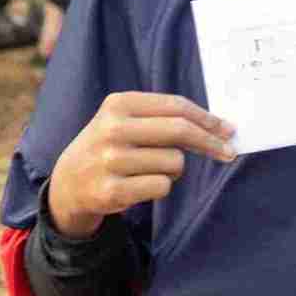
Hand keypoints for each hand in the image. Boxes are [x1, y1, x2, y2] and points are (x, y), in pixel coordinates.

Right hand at [47, 92, 234, 238]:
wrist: (68, 183)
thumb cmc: (112, 145)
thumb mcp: (127, 119)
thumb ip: (166, 117)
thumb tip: (221, 127)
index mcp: (118, 104)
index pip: (177, 107)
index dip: (208, 119)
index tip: (228, 130)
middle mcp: (111, 130)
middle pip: (180, 131)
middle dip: (210, 142)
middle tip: (228, 152)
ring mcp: (109, 161)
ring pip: (174, 162)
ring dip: (174, 169)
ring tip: (150, 169)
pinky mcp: (110, 191)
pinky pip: (162, 186)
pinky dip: (162, 187)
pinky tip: (140, 185)